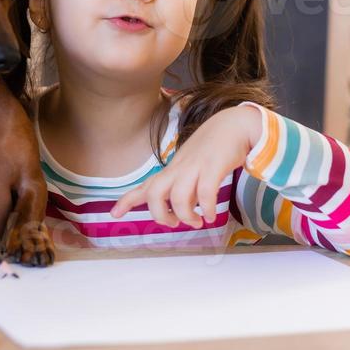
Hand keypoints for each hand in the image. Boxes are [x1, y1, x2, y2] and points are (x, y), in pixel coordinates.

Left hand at [110, 105, 259, 228]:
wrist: (234, 125)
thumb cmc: (212, 148)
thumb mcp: (192, 168)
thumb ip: (184, 188)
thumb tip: (182, 212)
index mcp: (173, 169)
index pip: (146, 185)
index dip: (128, 200)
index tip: (114, 214)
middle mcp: (180, 168)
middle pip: (155, 192)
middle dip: (160, 214)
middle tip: (173, 224)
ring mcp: (196, 166)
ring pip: (178, 196)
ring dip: (185, 216)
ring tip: (197, 221)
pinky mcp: (214, 166)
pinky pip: (206, 192)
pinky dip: (207, 208)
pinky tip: (211, 215)